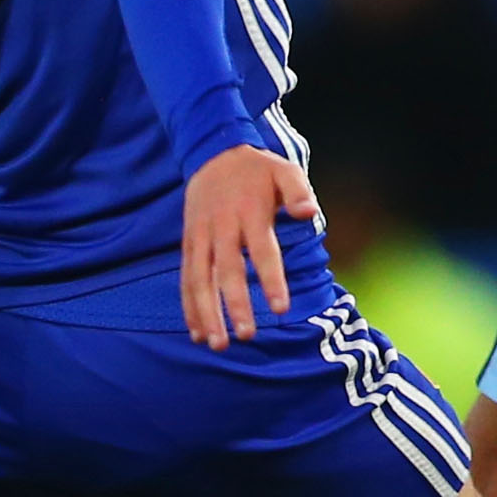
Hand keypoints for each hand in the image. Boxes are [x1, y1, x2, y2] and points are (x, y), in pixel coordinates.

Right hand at [183, 144, 317, 349]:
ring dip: (207, 313)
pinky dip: (190, 306)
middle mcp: (223, 226)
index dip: (271, 280)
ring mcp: (201, 235)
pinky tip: (197, 333)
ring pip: (200, 279)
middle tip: (247, 335)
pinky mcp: (189, 242)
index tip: (280, 308)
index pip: (263, 250)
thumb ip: (299, 192)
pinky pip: (186, 278)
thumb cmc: (258, 170)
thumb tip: (309, 213)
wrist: (213, 152)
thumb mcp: (284, 170)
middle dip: (236, 304)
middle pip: (227, 270)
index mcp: (250, 211)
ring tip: (218, 344)